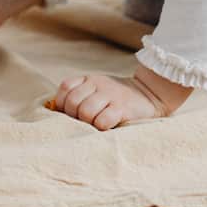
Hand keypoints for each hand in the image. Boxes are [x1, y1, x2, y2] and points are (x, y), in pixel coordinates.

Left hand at [46, 64, 192, 130]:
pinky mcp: (122, 108)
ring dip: (87, 123)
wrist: (149, 94)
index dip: (62, 103)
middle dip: (74, 116)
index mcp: (88, 79)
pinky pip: (103, 120)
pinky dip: (101, 127)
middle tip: (83, 122)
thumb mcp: (97, 89)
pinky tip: (106, 127)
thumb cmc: (116, 97)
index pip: (65, 87)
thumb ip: (80, 95)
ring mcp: (110, 95)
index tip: (68, 114)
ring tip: (95, 125)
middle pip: (72, 102)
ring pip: (86, 112)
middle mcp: (97, 84)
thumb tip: (57, 112)